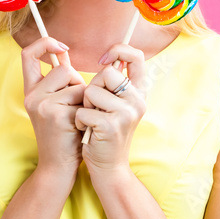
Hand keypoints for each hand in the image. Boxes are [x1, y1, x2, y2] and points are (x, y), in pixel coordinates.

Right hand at [21, 36, 84, 181]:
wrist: (58, 166)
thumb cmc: (63, 133)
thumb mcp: (56, 103)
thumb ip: (59, 79)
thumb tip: (63, 52)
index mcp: (31, 91)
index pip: (28, 54)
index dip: (44, 43)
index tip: (62, 46)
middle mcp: (32, 96)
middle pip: (63, 69)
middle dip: (77, 82)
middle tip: (76, 104)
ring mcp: (42, 105)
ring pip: (75, 82)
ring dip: (84, 96)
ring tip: (78, 115)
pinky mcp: (56, 114)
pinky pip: (82, 98)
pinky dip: (87, 109)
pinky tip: (80, 125)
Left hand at [75, 44, 148, 177]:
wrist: (109, 167)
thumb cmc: (106, 132)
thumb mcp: (115, 105)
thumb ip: (112, 84)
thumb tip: (104, 59)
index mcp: (140, 92)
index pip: (136, 56)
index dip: (118, 50)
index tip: (102, 60)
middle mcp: (138, 100)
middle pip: (106, 73)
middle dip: (92, 88)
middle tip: (95, 107)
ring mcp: (126, 113)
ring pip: (91, 91)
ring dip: (84, 106)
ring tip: (91, 120)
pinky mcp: (111, 125)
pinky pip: (83, 111)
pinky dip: (80, 122)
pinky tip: (87, 132)